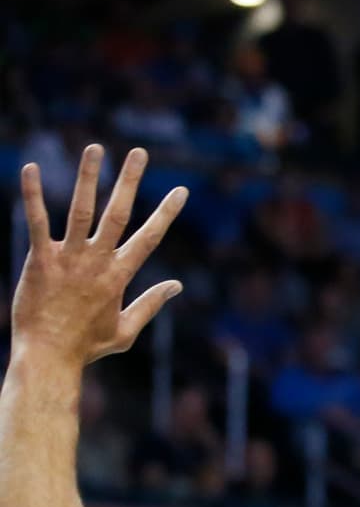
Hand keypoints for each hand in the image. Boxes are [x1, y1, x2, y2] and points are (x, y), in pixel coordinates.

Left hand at [13, 145, 186, 370]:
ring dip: (88, 177)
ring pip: (81, 210)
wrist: (49, 359)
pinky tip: (31, 168)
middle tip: (140, 153)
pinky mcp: (41, 260)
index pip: (149, 238)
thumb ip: (150, 304)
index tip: (181, 191)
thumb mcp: (125, 330)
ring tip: (94, 148)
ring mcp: (69, 259)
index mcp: (119, 277)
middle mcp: (97, 262)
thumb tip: (176, 286)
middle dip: (130, 181)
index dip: (166, 213)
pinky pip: (38, 222)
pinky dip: (33, 195)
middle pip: (118, 214)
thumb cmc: (86, 347)